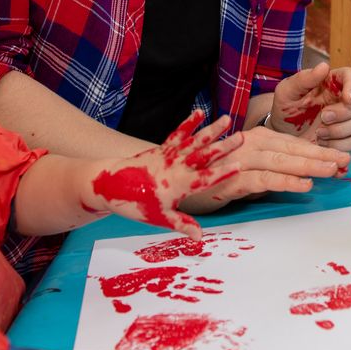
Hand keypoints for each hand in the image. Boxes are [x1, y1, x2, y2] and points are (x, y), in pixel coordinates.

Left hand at [89, 111, 241, 238]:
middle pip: (204, 156)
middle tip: (241, 138)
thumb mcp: (159, 218)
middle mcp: (176, 168)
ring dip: (211, 130)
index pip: (205, 179)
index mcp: (178, 186)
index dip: (222, 173)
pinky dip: (188, 123)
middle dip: (223, 147)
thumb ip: (182, 224)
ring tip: (226, 119)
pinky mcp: (161, 148)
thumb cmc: (135, 203)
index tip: (239, 165)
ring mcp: (169, 156)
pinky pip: (178, 133)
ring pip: (194, 141)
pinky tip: (199, 112)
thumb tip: (200, 237)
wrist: (109, 185)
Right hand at [178, 125, 349, 214]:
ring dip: (309, 166)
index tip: (342, 158)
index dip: (319, 150)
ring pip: (282, 162)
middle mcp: (251, 144)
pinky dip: (285, 182)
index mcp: (258, 137)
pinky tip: (304, 185)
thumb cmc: (218, 172)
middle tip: (345, 161)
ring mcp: (241, 160)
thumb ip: (273, 166)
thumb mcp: (249, 165)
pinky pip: (264, 180)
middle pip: (293, 150)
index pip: (295, 144)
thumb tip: (306, 174)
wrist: (178, 179)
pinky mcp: (232, 179)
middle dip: (321, 156)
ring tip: (332, 170)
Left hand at [270, 63, 350, 151]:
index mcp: (332, 81)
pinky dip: (342, 145)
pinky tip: (325, 143)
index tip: (347, 99)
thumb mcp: (287, 91)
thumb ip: (304, 79)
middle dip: (347, 112)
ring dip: (341, 130)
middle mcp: (345, 97)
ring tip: (319, 133)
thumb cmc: (286, 108)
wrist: (283, 134)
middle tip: (324, 118)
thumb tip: (324, 66)